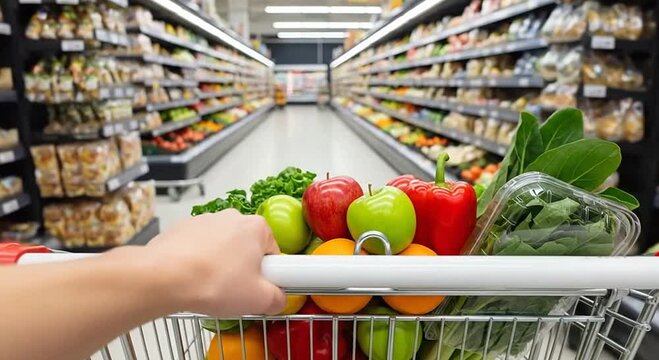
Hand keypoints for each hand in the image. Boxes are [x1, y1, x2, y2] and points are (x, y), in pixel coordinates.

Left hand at [145, 209, 285, 315]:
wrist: (163, 278)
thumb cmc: (215, 283)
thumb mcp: (259, 300)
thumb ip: (278, 299)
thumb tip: (278, 299)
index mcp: (257, 226)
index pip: (273, 252)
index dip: (268, 275)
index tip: (256, 289)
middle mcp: (232, 216)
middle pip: (247, 247)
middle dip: (243, 269)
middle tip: (234, 292)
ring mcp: (204, 220)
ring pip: (221, 247)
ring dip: (219, 265)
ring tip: (209, 288)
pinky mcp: (180, 228)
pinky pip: (197, 248)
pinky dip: (197, 262)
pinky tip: (190, 280)